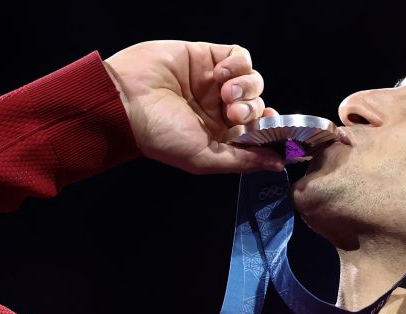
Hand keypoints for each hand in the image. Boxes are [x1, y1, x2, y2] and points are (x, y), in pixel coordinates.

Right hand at [103, 41, 282, 173]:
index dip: (269, 128)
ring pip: (253, 80)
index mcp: (220, 136)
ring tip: (224, 93)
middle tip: (232, 113)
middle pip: (258, 104)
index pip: (258, 130)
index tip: (269, 127)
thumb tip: (278, 164)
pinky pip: (240, 56)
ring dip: (246, 87)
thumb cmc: (160, 136)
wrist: (127, 101)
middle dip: (252, 109)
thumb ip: (244, 161)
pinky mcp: (207, 56)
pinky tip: (220, 73)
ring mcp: (214, 82)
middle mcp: (219, 109)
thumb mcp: (206, 158)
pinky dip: (238, 64)